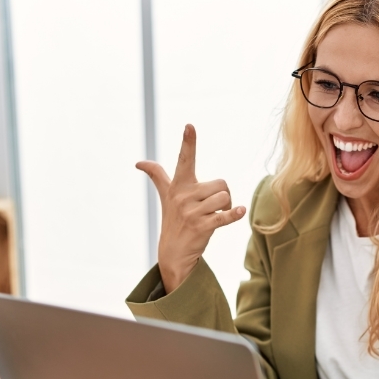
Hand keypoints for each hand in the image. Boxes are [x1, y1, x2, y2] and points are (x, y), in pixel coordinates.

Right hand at [135, 124, 245, 292]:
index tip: (190, 126)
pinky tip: (240, 211)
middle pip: (221, 183)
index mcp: (178, 185)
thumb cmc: (173, 219)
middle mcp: (183, 196)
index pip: (185, 159)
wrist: (173, 252)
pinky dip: (234, 214)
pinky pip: (224, 215)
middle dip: (223, 195)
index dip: (188, 143)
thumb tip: (138, 163)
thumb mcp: (165, 196)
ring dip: (226, 207)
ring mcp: (192, 212)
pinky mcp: (202, 226)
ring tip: (213, 217)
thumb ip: (156, 176)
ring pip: (224, 197)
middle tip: (213, 207)